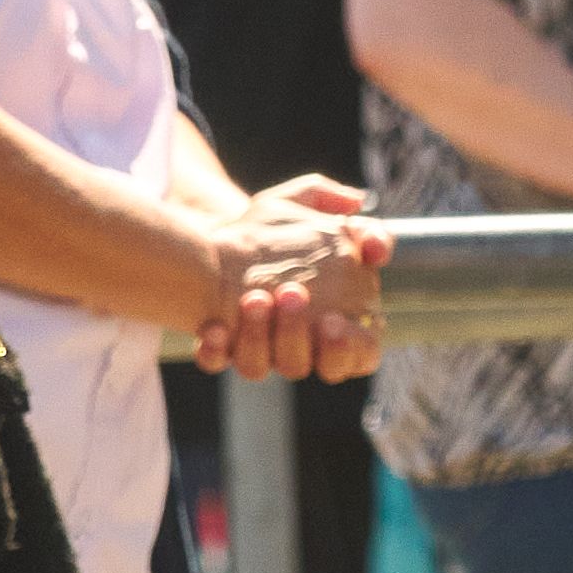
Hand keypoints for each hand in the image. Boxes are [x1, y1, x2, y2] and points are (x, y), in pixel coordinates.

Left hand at [196, 188, 385, 383]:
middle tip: (291, 295)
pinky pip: (215, 362)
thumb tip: (358, 206)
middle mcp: (296, 346)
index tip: (335, 321)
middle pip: (305, 366)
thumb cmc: (278, 229)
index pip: (358, 356)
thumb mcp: (305, 206)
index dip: (351, 348)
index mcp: (335, 324)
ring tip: (254, 297)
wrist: (222, 234)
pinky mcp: (218, 347)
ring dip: (258, 336)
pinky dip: (214, 350)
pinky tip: (214, 327)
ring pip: (259, 367)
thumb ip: (338, 207)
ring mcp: (255, 349)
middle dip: (297, 337)